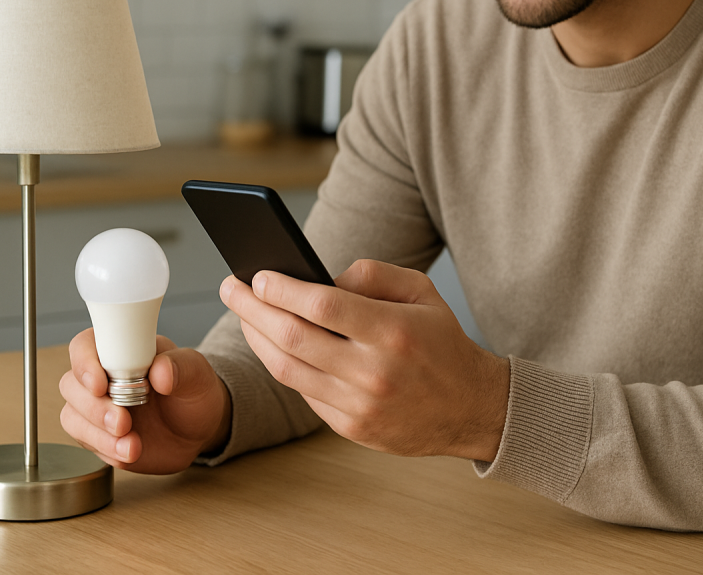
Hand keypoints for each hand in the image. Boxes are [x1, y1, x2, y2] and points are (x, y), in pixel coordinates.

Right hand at [59, 329, 230, 473]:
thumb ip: (181, 367)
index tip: (100, 384)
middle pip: (71, 385)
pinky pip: (88, 443)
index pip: (85, 345)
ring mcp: (97, 407)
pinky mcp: (99, 435)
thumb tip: (160, 370)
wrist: (199, 428)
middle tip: (123, 422)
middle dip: (94, 407)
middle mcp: (102, 376)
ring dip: (98, 434)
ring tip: (132, 445)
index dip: (85, 363)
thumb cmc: (194, 391)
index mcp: (121, 349)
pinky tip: (132, 451)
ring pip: (72, 417)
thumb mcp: (197, 374)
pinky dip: (107, 451)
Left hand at [219, 259, 508, 461]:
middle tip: (230, 287)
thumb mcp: (421, 291)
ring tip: (244, 314)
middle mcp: (374, 372)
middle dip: (252, 309)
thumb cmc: (441, 342)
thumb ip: (372, 274)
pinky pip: (303, 392)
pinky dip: (282, 365)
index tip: (257, 274)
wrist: (471, 408)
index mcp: (394, 332)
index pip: (322, 306)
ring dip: (256, 339)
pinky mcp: (352, 428)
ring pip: (287, 370)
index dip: (282, 289)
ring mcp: (360, 405)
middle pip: (293, 338)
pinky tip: (271, 344)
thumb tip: (320, 277)